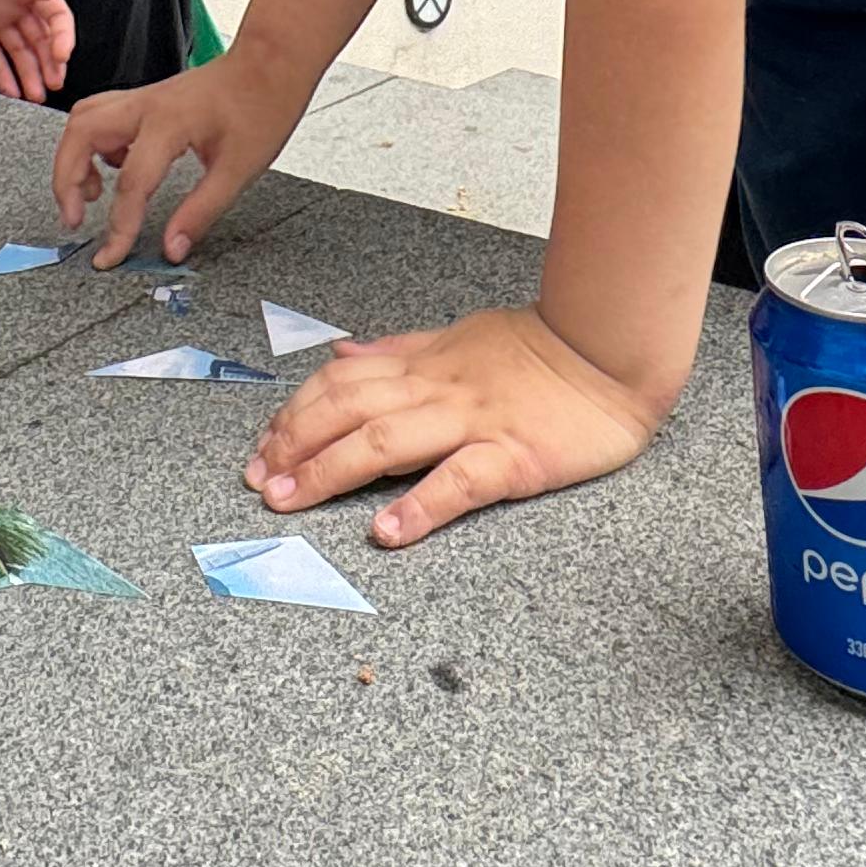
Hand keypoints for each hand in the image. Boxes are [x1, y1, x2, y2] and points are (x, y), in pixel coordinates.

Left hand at [0, 0, 72, 104]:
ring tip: (35, 97)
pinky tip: (10, 91)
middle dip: (49, 63)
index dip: (62, 37)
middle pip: (39, 38)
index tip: (61, 57)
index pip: (55, 14)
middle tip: (54, 86)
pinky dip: (0, 71)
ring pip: (17, 49)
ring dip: (28, 73)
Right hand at [51, 47, 305, 265]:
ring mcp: (143, 98)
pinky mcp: (147, 99)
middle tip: (75, 219)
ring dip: (74, 157)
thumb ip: (201, 211)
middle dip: (66, 180)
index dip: (119, 227)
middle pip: (80, 135)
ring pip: (83, 119)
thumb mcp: (239, 169)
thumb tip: (172, 249)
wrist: (272, 64)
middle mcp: (146, 105)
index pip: (131, 183)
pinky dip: (94, 144)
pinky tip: (117, 167)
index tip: (110, 257)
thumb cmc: (263, 108)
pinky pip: (101, 115)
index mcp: (169, 123)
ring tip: (90, 195)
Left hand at [243, 305, 662, 547]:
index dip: (295, 413)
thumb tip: (341, 354)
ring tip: (289, 500)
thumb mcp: (457, 336)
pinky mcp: (515, 457)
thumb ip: (398, 351)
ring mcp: (474, 423)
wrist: (608, 351)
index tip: (261, 447)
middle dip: (294, 445)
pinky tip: (386, 531)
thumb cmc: (537, 350)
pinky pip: (460, 480)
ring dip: (330, 471)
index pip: (341, 383)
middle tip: (257, 482)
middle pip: (349, 411)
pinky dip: (420, 505)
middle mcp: (437, 391)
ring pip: (387, 441)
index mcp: (423, 364)